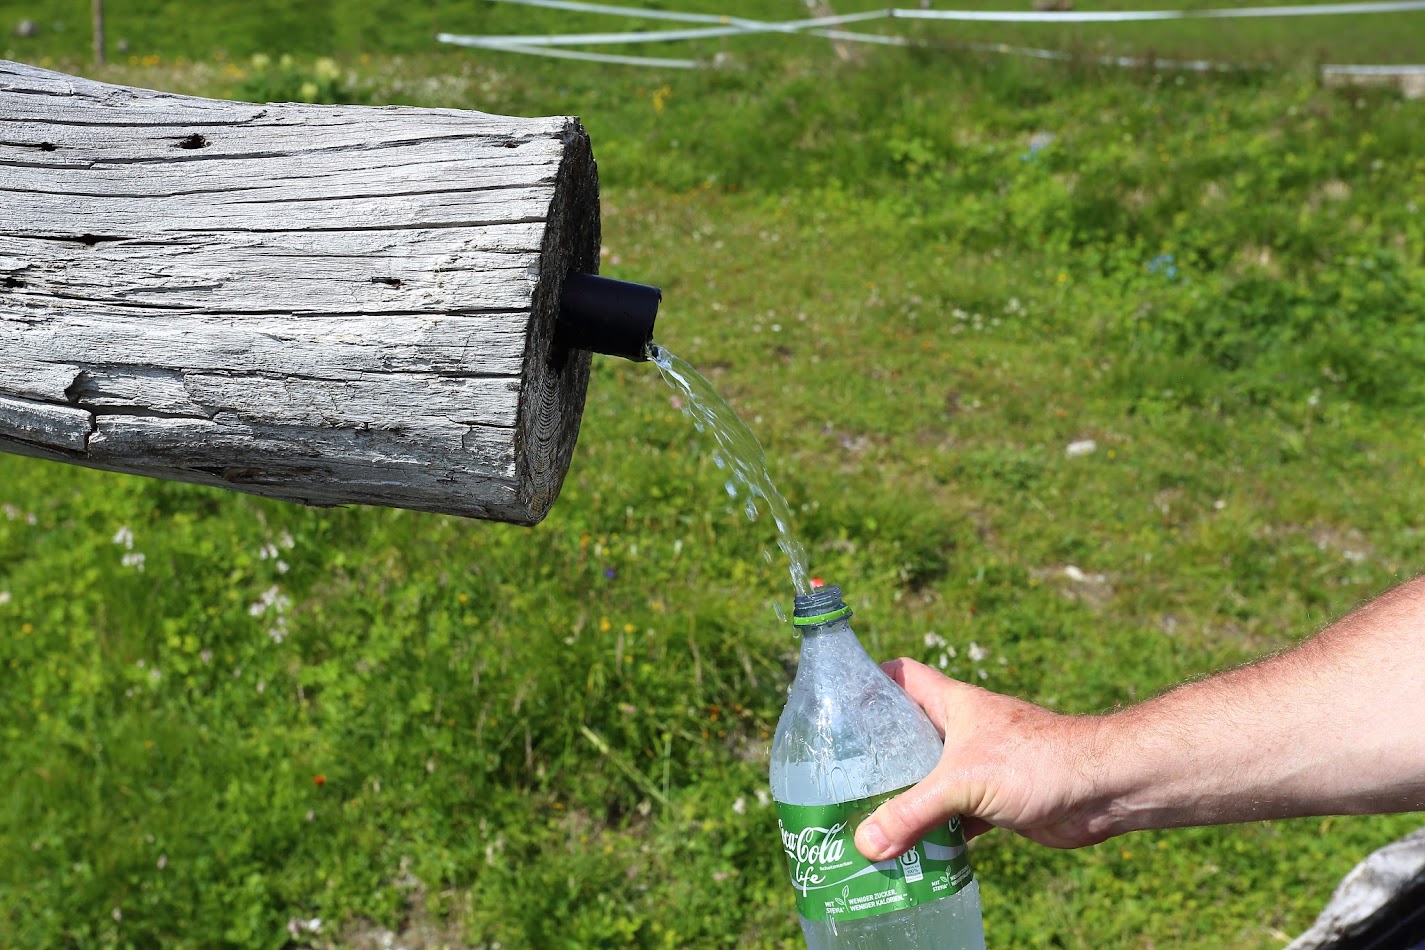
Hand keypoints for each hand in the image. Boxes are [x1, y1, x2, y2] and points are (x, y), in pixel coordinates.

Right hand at [854, 658, 1109, 860]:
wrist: (1102, 789)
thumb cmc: (1037, 761)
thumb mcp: (962, 783)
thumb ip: (912, 813)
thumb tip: (866, 844)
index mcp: (952, 703)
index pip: (902, 676)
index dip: (871, 682)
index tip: (838, 704)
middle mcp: (963, 731)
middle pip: (908, 735)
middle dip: (877, 757)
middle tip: (839, 780)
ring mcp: (979, 766)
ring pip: (929, 780)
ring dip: (905, 801)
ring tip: (863, 821)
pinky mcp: (995, 801)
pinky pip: (953, 817)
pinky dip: (935, 833)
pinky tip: (910, 852)